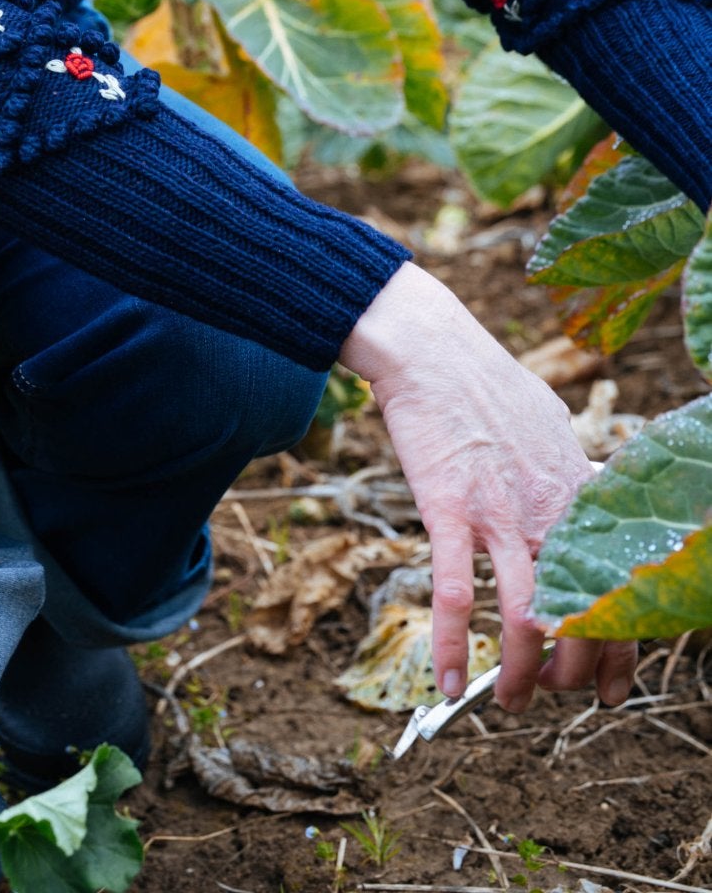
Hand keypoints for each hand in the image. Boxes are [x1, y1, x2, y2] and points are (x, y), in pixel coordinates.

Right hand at [339, 262, 636, 712]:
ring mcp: (498, 512)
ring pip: (521, 616)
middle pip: (576, 616)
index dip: (619, 652)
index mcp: (577, 494)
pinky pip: (452, 591)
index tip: (611, 688)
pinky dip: (450, 645)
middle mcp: (547, 511)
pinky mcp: (447, 508)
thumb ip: (570, 471)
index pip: (615, 591)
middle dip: (570, 674)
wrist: (432, 349)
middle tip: (551, 694)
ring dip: (519, 675)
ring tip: (509, 703)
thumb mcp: (551, 427)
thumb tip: (584, 492)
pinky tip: (446, 682)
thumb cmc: (486, 383)